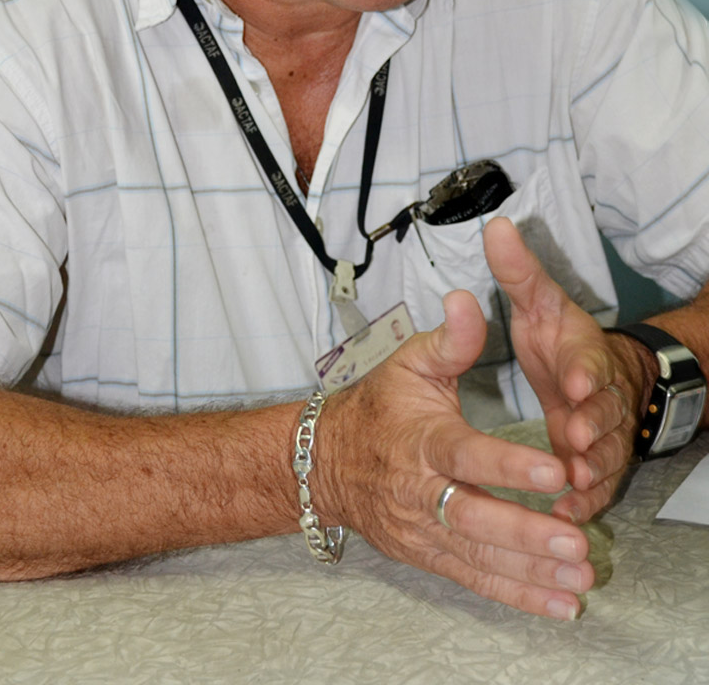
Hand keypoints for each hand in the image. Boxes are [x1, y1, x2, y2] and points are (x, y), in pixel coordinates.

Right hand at [319, 287, 592, 619]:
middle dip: (525, 534)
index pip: (465, 454)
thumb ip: (450, 339)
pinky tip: (560, 605)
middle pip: (472, 518)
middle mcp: (419, 491)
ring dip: (531, 571)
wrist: (324, 462)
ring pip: (478, 556)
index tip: (554, 471)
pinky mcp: (427, 556)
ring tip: (580, 580)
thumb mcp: (408, 363)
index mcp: (420, 439)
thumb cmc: (378, 406)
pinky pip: (474, 579)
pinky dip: (517, 595)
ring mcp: (421, 530)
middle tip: (576, 543)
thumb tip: (468, 300)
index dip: (508, 466)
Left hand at [483, 216, 643, 523]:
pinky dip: (584, 501)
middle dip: (593, 425)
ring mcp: (602, 434)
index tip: (574, 380)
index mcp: (584, 354)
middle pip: (604, 412)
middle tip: (577, 439)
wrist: (591, 376)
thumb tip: (496, 226)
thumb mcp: (539, 301)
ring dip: (592, 468)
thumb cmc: (561, 339)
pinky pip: (596, 486)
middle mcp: (599, 396)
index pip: (589, 360)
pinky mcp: (595, 466)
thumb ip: (518, 271)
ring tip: (574, 482)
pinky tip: (567, 514)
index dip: (584, 371)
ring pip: (605, 453)